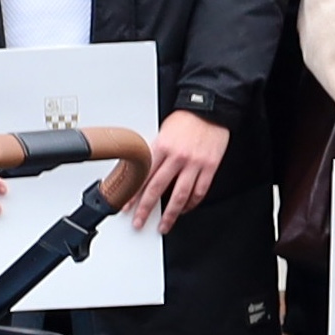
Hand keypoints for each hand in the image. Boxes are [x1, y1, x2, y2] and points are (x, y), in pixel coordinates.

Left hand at [136, 111, 231, 233]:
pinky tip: (184, 209)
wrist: (209, 109)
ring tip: (164, 225)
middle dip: (146, 209)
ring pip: (179, 195)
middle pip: (157, 189)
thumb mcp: (162, 132)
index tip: (125, 206)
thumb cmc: (185, 119)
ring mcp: (194, 164)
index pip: (142, 176)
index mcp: (161, 147)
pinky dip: (191, 204)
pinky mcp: (209, 167)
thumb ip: (154, 152)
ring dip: (170, 214)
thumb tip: (141, 171)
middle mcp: (177, 157)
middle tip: (139, 222)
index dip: (132, 195)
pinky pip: (199, 191)